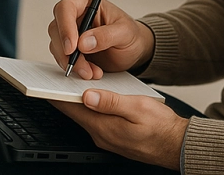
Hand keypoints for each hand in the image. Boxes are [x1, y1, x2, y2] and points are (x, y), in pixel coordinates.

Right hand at [48, 0, 154, 79]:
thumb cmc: (131, 34)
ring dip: (72, 63)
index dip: (65, 27)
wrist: (133, 50)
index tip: (72, 47)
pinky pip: (63, 58)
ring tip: (92, 72)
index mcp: (88, 2)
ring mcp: (71, 32)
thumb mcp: (125, 32)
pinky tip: (90, 71)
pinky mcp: (71, 49)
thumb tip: (84, 42)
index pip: (66, 8)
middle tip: (82, 66)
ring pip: (57, 46)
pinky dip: (75, 68)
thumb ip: (106, 35)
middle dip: (67, 51)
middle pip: (56, 28)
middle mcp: (76, 15)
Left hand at [52, 91, 187, 170]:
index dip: (58, 95)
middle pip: (75, 113)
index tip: (47, 82)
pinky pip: (95, 120)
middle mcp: (101, 135)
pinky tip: (93, 96)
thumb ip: (112, 102)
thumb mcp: (137, 107)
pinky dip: (89, 107)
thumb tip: (88, 95)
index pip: (73, 109)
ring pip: (85, 115)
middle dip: (65, 95)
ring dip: (77, 101)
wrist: (176, 145)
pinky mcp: (113, 136)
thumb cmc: (161, 126)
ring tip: (71, 82)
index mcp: (104, 127)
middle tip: (56, 77)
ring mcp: (107, 138)